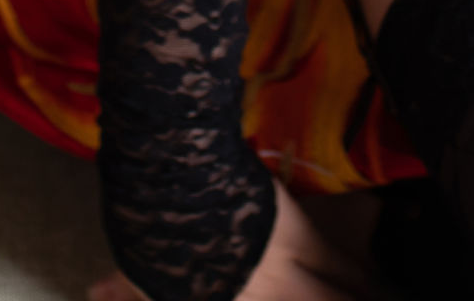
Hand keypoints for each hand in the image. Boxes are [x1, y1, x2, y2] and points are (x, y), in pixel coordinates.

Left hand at [85, 184, 378, 300]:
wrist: (177, 184)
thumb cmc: (151, 230)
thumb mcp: (136, 265)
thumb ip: (124, 288)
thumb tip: (94, 293)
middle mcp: (257, 296)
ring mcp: (279, 271)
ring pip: (330, 297)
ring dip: (355, 299)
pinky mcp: (295, 236)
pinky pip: (335, 263)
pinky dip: (359, 277)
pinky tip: (379, 286)